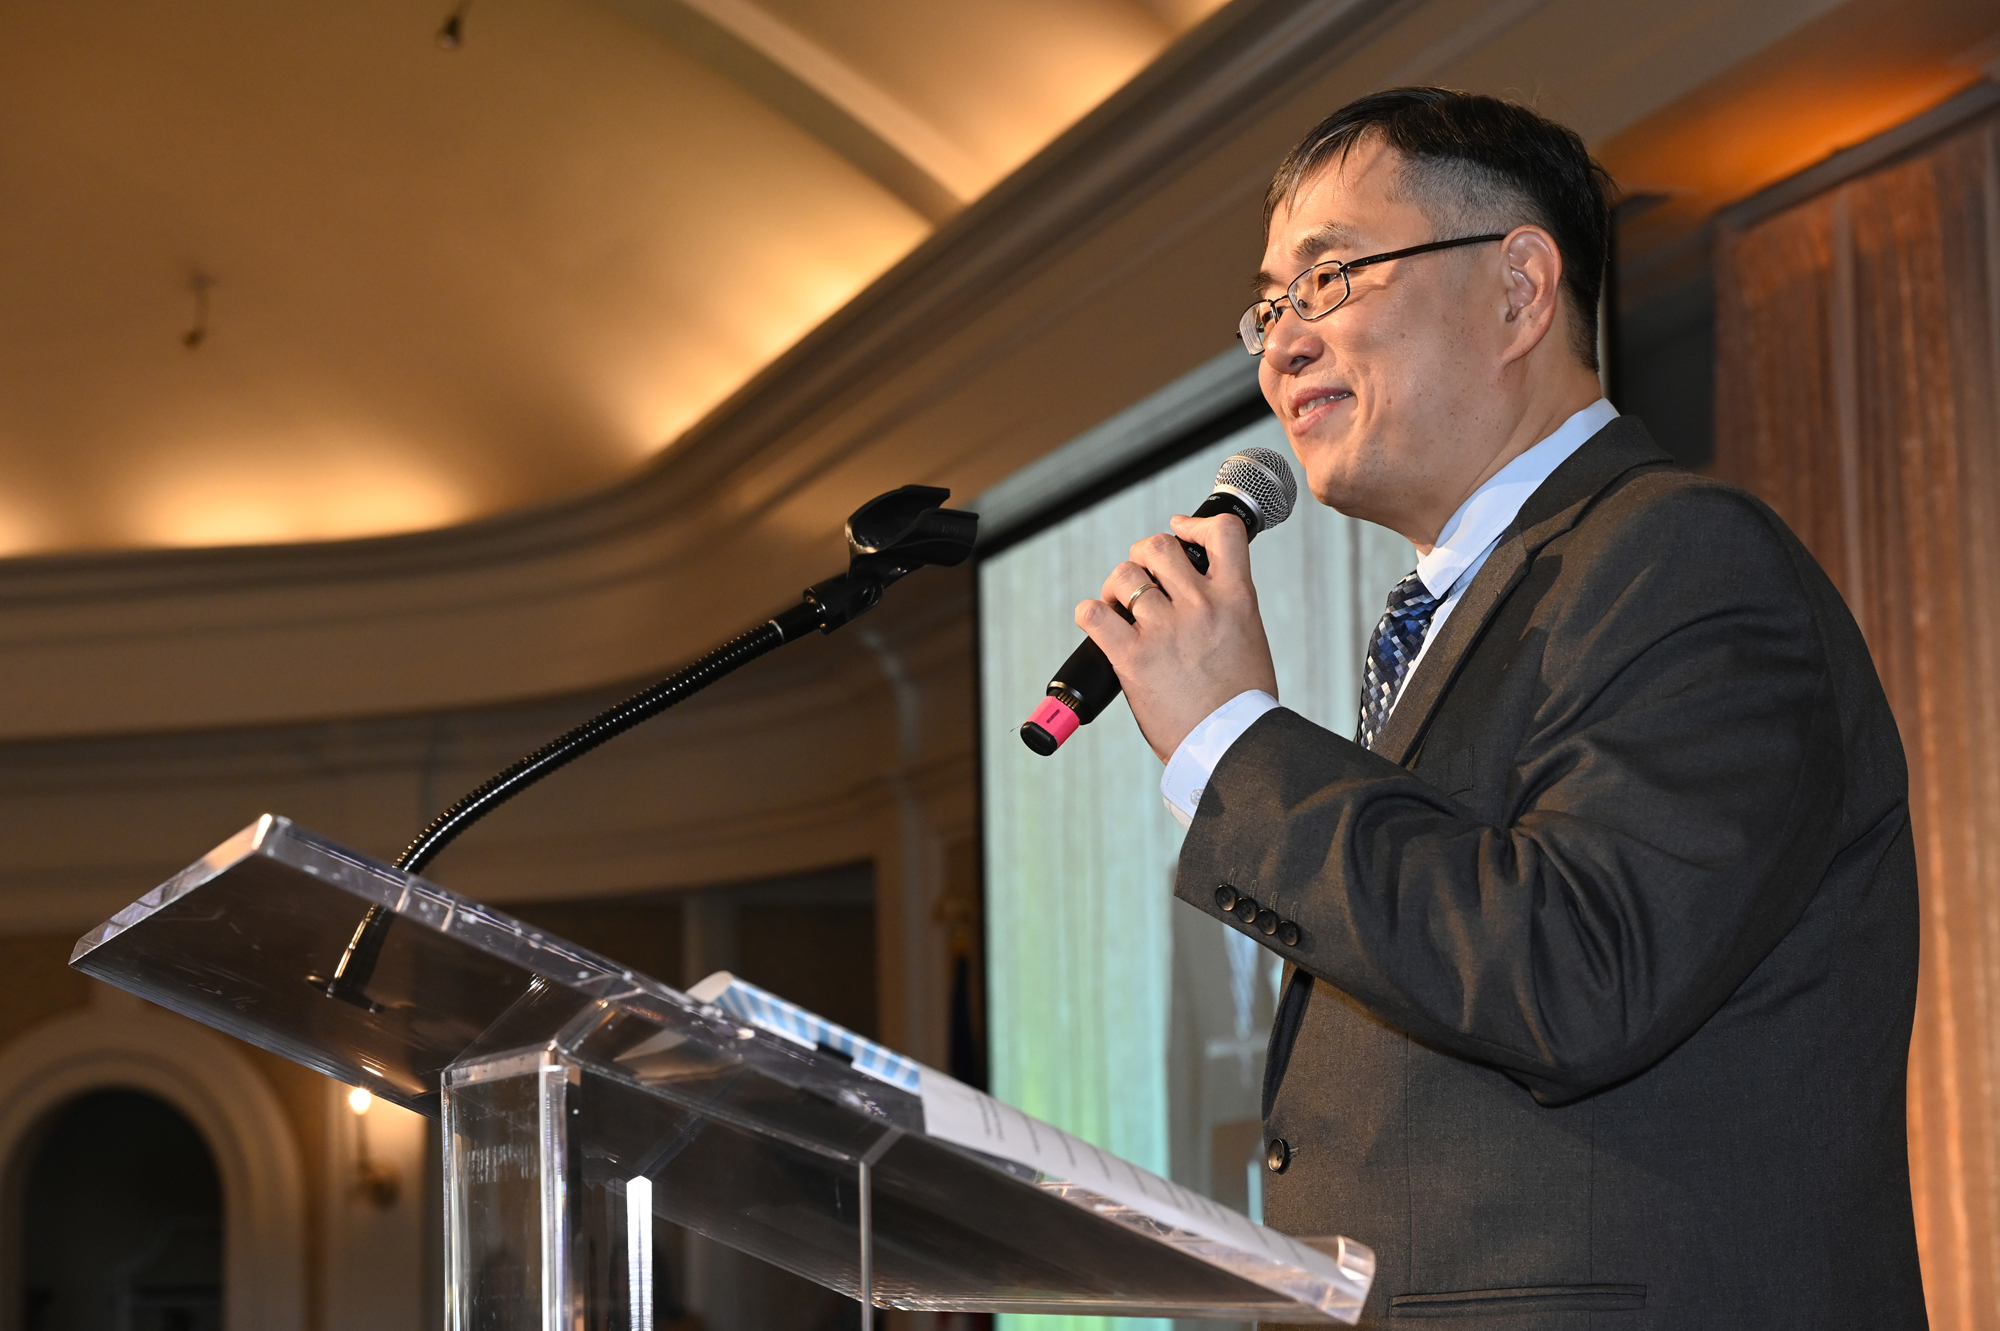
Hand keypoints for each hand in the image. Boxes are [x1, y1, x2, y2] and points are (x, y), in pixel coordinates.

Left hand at [1074, 512, 1278, 762]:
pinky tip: (1098, 622)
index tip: (1181, 530)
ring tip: (1120, 609)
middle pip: (1159, 546)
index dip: (1195, 524)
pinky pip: (1094, 614)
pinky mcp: (1133, 656)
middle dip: (1143, 557)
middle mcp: (1201, 605)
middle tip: (1142, 579)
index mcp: (1236, 598)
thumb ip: (1226, 606)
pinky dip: (1089, 614)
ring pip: (1124, 576)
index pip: (1222, 532)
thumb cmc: (1241, 701)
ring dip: (1116, 589)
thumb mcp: (1249, 637)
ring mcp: (1165, 629)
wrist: (1233, 746)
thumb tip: (1198, 588)